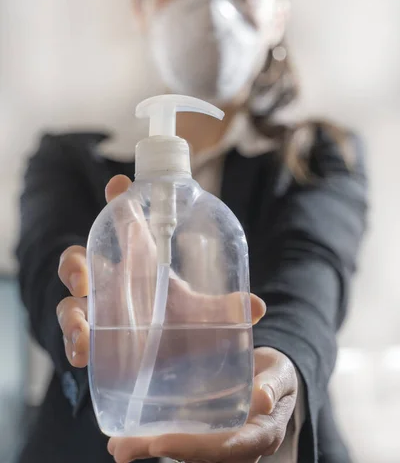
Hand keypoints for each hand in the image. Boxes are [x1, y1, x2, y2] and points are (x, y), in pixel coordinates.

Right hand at [56, 174, 265, 366]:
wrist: (174, 370)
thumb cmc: (184, 329)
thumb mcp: (205, 317)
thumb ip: (225, 309)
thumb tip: (257, 307)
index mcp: (141, 262)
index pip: (125, 223)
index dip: (118, 200)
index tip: (119, 184)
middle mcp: (115, 284)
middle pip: (82, 260)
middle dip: (75, 262)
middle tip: (83, 274)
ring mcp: (101, 313)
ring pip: (71, 300)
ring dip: (71, 311)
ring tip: (83, 328)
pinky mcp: (95, 342)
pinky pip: (75, 337)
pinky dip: (74, 343)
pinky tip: (83, 352)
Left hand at [108, 346, 297, 462]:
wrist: (273, 379)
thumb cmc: (277, 375)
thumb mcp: (281, 373)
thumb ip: (274, 383)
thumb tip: (263, 398)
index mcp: (261, 434)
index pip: (228, 447)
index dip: (195, 447)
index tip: (160, 443)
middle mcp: (239, 448)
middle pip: (198, 457)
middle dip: (161, 452)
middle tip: (122, 448)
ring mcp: (220, 445)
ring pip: (185, 454)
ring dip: (150, 449)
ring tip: (117, 445)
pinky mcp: (205, 436)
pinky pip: (180, 443)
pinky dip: (154, 440)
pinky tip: (126, 436)